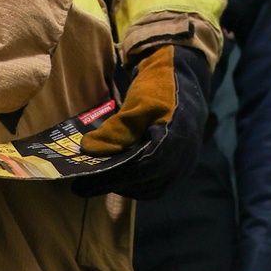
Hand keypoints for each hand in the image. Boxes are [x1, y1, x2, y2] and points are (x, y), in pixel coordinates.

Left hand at [72, 43, 209, 199]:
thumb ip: (114, 129)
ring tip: (103, 181)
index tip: (86, 183)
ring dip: (128, 187)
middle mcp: (183, 157)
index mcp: (173, 138)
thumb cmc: (159, 91)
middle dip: (115, 184)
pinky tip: (122, 180)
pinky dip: (140, 186)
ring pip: (153, 187)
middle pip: (145, 181)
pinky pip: (160, 185)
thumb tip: (87, 149)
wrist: (183, 83)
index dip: (113, 178)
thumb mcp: (136, 104)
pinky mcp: (182, 167)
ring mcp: (185, 164)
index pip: (141, 167)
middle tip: (87, 184)